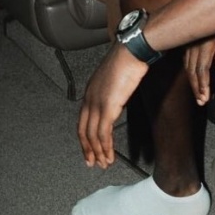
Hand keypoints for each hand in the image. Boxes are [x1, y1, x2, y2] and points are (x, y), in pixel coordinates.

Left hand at [77, 43, 148, 168]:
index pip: (83, 120)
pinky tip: (109, 155)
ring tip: (104, 163)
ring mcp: (97, 104)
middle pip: (84, 131)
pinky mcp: (108, 108)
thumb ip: (113, 89)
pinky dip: (105, 147)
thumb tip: (119, 96)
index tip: (89, 148)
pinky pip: (103, 134)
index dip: (85, 137)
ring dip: (98, 152)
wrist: (131, 51)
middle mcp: (90, 99)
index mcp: (90, 91)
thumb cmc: (128, 58)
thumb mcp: (116, 76)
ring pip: (93, 135)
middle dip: (88, 149)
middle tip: (92, 163)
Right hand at [184, 34, 214, 105]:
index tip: (206, 96)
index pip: (201, 69)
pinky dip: (190, 72)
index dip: (203, 85)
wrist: (208, 3)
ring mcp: (189, 43)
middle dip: (197, 88)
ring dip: (193, 82)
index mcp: (204, 44)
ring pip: (188, 66)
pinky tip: (194, 78)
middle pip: (193, 71)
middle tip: (202, 101)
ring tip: (199, 95)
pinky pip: (186, 59)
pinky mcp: (187, 42)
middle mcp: (194, 45)